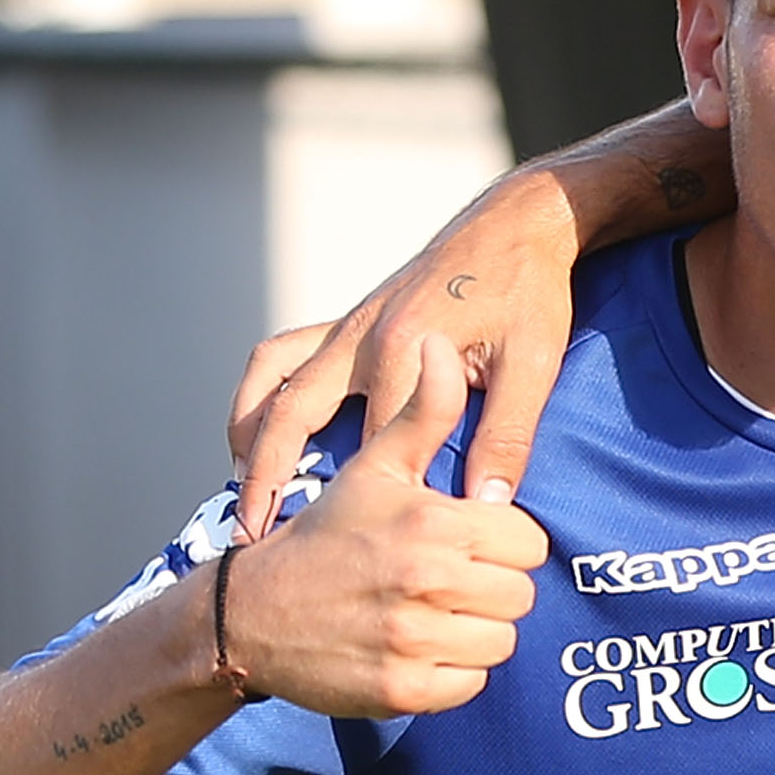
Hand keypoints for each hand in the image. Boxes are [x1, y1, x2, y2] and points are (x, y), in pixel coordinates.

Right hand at [225, 340, 549, 718]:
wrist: (247, 612)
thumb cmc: (323, 534)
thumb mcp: (375, 466)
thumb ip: (425, 411)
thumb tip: (442, 344)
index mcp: (432, 523)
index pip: (529, 544)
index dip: (504, 543)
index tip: (470, 542)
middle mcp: (425, 582)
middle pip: (519, 596)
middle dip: (491, 588)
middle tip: (449, 580)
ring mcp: (412, 640)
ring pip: (500, 644)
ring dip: (475, 632)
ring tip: (434, 612)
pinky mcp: (399, 690)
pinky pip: (469, 687)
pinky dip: (452, 674)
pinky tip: (420, 649)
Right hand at [232, 170, 580, 538]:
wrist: (518, 223)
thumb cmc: (530, 291)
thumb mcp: (532, 366)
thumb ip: (506, 435)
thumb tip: (487, 504)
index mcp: (403, 350)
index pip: (372, 448)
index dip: (359, 502)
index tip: (342, 551)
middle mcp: (361, 336)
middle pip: (291, 414)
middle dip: (265, 475)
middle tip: (251, 530)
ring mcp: (349, 323)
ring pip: (272, 378)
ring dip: (248, 429)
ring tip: (241, 482)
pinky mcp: (352, 315)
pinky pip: (283, 354)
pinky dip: (263, 390)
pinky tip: (263, 426)